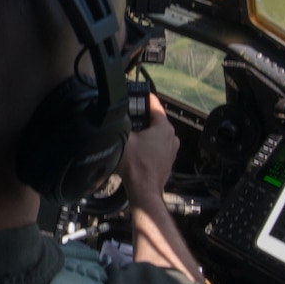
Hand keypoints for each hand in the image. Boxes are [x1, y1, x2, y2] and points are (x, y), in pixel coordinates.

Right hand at [118, 92, 178, 206]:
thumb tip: (113, 114)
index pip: (154, 104)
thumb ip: (119, 123)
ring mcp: (171, 150)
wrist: (143, 191)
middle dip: (141, 116)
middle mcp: (171, 137)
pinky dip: (148, 144)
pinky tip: (135, 148)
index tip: (135, 92)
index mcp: (164, 127)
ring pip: (156, 134)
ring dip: (144, 132)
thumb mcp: (123, 138)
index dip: (143, 97)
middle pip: (155, 120)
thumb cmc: (136, 166)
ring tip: (129, 132)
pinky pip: (157, 146)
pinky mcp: (167, 161)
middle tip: (126, 114)